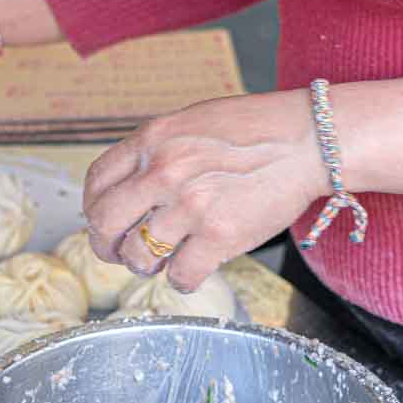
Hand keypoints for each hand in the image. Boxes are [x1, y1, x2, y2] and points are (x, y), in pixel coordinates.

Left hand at [82, 91, 328, 291]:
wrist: (308, 140)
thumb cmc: (257, 129)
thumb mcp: (192, 122)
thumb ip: (159, 150)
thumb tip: (132, 184)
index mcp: (153, 140)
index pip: (97, 181)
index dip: (94, 208)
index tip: (103, 221)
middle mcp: (164, 172)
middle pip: (104, 223)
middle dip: (106, 245)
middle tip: (120, 253)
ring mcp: (190, 205)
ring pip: (138, 256)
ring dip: (146, 265)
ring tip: (162, 261)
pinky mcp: (220, 236)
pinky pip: (181, 275)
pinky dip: (183, 280)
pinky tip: (192, 271)